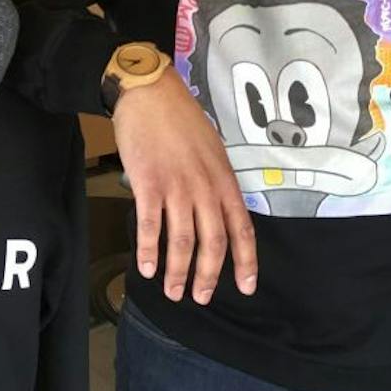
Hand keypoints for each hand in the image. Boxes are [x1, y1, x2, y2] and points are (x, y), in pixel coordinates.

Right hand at [112, 70, 256, 304]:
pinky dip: (148, 251)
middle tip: (200, 297)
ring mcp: (177, 187)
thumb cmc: (180, 119)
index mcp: (224, 180)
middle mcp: (205, 188)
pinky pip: (151, 225)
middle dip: (208, 276)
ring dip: (178, 271)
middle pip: (213, 243)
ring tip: (172, 291)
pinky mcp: (148, 184)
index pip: (242, 229)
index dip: (246, 262)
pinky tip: (145, 267)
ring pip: (182, 240)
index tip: (246, 287)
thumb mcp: (212, 150)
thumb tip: (212, 210)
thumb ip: (214, 182)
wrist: (150, 93)